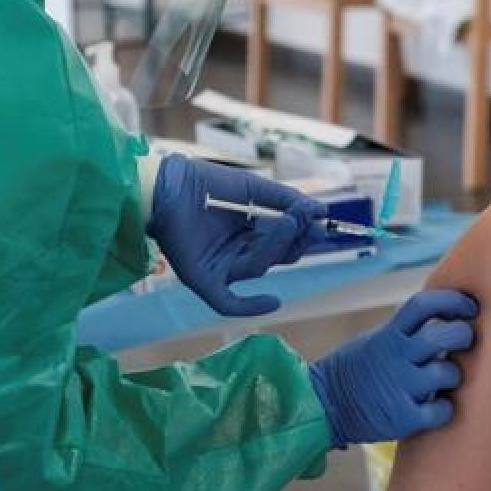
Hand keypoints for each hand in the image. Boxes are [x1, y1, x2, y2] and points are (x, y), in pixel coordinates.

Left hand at [146, 155, 326, 315]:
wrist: (168, 184)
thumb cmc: (206, 183)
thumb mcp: (253, 189)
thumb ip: (286, 200)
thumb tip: (322, 212)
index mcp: (250, 233)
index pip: (284, 239)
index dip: (302, 232)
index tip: (320, 220)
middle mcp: (238, 252)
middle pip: (275, 256)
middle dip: (294, 240)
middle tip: (308, 223)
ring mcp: (221, 268)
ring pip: (258, 267)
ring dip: (276, 247)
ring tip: (288, 223)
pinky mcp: (203, 280)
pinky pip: (229, 302)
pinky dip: (250, 306)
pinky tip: (272, 301)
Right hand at [309, 289, 478, 447]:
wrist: (325, 406)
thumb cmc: (356, 371)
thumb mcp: (375, 340)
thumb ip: (405, 331)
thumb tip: (442, 316)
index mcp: (389, 335)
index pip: (424, 305)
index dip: (452, 300)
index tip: (469, 307)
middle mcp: (395, 357)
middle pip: (442, 336)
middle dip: (462, 335)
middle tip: (466, 340)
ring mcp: (400, 387)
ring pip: (446, 373)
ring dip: (453, 375)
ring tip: (445, 379)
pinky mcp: (402, 418)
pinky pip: (440, 410)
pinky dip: (445, 408)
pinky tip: (438, 406)